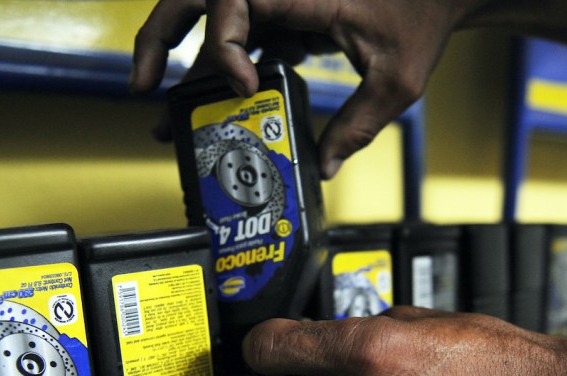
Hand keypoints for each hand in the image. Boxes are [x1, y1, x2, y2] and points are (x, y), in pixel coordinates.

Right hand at [130, 0, 478, 178]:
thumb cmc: (425, 14)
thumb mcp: (397, 79)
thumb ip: (359, 125)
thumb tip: (324, 167)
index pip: (230, 0)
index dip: (222, 45)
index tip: (242, 86)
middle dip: (159, 39)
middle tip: (141, 87)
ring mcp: (279, 0)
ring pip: (212, 22)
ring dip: (184, 62)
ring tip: (165, 110)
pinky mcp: (286, 12)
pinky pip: (242, 36)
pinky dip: (226, 69)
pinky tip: (220, 107)